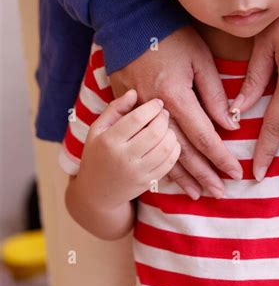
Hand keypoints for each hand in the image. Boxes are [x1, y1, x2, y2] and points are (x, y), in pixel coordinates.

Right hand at [77, 90, 179, 211]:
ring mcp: (137, 172)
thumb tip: (134, 92)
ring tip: (166, 126)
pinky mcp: (148, 182)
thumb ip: (115, 109)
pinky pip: (169, 163)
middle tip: (164, 113)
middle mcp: (123, 158)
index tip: (157, 102)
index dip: (152, 107)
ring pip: (166, 148)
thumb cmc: (97, 153)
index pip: (138, 118)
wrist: (97, 192)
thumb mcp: (98, 129)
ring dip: (171, 132)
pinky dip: (175, 148)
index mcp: (109, 141)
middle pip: (155, 132)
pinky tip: (169, 141)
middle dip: (164, 118)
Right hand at [109, 26, 242, 199]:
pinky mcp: (125, 111)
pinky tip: (168, 175)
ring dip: (181, 176)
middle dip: (203, 175)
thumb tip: (231, 125)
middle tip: (220, 194)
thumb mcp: (200, 59)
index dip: (220, 157)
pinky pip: (143, 143)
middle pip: (182, 151)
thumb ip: (215, 94)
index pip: (204, 136)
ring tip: (197, 194)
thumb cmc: (171, 36)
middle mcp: (155, 110)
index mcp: (176, 95)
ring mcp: (136, 112)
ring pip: (160, 151)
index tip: (235, 173)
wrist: (130, 21)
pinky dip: (157, 160)